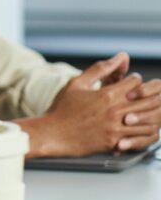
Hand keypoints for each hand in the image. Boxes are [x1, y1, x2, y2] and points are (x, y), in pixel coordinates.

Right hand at [27, 54, 156, 156]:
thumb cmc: (62, 109)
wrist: (52, 135)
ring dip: (147, 114)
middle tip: (139, 97)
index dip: (134, 80)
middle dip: (147, 96)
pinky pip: (140, 138)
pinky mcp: (115, 143)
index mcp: (107, 95)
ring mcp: (116, 128)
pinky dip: (142, 132)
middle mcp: (115, 111)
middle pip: (147, 100)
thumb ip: (100, 69)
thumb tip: (120, 56)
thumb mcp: (77, 84)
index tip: (129, 84)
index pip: (136, 82)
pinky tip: (136, 128)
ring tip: (139, 112)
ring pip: (148, 120)